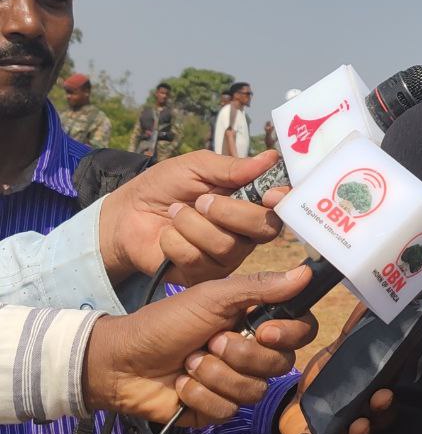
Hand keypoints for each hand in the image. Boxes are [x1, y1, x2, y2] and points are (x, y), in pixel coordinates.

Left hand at [83, 266, 318, 426]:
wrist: (122, 361)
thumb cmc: (167, 321)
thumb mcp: (212, 296)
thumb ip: (260, 287)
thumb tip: (307, 273)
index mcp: (257, 321)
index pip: (301, 331)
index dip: (290, 334)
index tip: (265, 330)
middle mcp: (253, 352)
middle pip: (280, 364)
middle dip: (240, 354)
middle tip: (210, 341)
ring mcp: (236, 382)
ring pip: (253, 389)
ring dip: (215, 375)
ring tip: (190, 362)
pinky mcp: (217, 409)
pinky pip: (228, 409)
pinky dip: (200, 395)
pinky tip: (181, 385)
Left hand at [98, 150, 287, 284]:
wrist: (126, 216)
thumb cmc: (164, 187)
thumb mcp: (195, 167)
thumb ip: (231, 167)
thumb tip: (271, 158)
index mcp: (251, 200)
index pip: (282, 205)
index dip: (283, 201)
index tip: (271, 195)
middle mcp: (247, 231)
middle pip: (264, 228)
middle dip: (230, 212)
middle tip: (201, 200)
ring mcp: (228, 256)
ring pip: (227, 245)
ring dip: (192, 224)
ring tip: (175, 213)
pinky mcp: (204, 275)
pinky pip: (199, 261)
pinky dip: (175, 242)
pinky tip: (167, 236)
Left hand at [277, 302, 395, 433]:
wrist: (298, 396)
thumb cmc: (330, 369)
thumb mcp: (344, 347)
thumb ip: (358, 326)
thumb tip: (373, 296)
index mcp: (371, 389)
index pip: (388, 396)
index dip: (390, 397)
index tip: (386, 390)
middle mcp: (363, 412)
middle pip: (382, 419)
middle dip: (381, 413)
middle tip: (377, 402)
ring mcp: (342, 431)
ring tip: (357, 426)